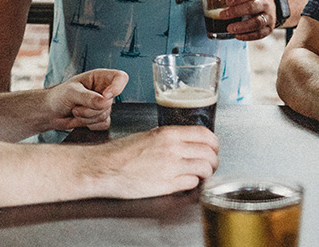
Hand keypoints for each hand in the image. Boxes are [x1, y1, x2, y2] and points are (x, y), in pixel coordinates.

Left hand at [45, 69, 128, 131]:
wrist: (51, 112)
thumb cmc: (60, 96)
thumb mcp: (72, 92)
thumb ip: (88, 97)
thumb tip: (105, 102)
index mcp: (101, 77)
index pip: (121, 78)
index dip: (117, 87)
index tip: (106, 96)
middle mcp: (105, 90)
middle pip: (109, 103)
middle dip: (90, 108)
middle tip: (76, 105)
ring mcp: (104, 105)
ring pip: (104, 115)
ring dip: (86, 117)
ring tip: (75, 110)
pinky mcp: (101, 118)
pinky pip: (103, 125)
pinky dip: (90, 125)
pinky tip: (80, 119)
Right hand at [92, 125, 219, 198]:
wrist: (105, 167)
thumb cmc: (122, 152)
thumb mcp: (149, 135)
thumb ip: (170, 138)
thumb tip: (186, 142)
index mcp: (169, 134)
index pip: (205, 134)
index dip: (214, 143)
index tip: (213, 147)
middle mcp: (173, 149)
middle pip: (209, 153)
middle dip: (213, 160)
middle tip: (210, 163)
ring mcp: (171, 167)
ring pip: (205, 168)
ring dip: (206, 172)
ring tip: (201, 174)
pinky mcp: (166, 185)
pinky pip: (192, 183)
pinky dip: (193, 183)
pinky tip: (187, 182)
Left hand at [221, 0, 276, 40]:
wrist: (273, 8)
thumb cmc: (253, 1)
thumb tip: (209, 0)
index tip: (227, 2)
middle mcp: (265, 4)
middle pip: (252, 7)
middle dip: (236, 12)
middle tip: (223, 15)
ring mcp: (268, 17)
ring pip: (257, 22)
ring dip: (242, 26)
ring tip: (229, 29)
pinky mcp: (269, 29)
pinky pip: (259, 34)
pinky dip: (248, 36)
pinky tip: (237, 36)